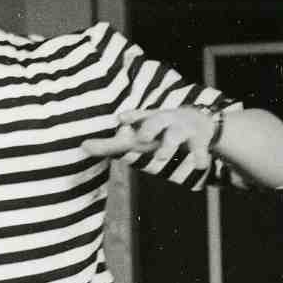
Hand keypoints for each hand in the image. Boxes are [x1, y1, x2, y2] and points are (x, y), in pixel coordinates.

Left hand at [80, 106, 215, 173]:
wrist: (197, 123)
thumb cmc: (157, 132)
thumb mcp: (136, 136)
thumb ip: (110, 144)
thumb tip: (82, 146)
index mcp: (147, 120)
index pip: (137, 117)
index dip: (130, 117)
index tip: (120, 119)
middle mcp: (163, 122)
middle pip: (155, 121)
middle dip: (148, 128)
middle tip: (142, 137)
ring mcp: (180, 130)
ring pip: (174, 136)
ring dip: (168, 146)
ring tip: (162, 157)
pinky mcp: (197, 141)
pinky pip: (199, 149)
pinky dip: (200, 156)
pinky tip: (200, 165)